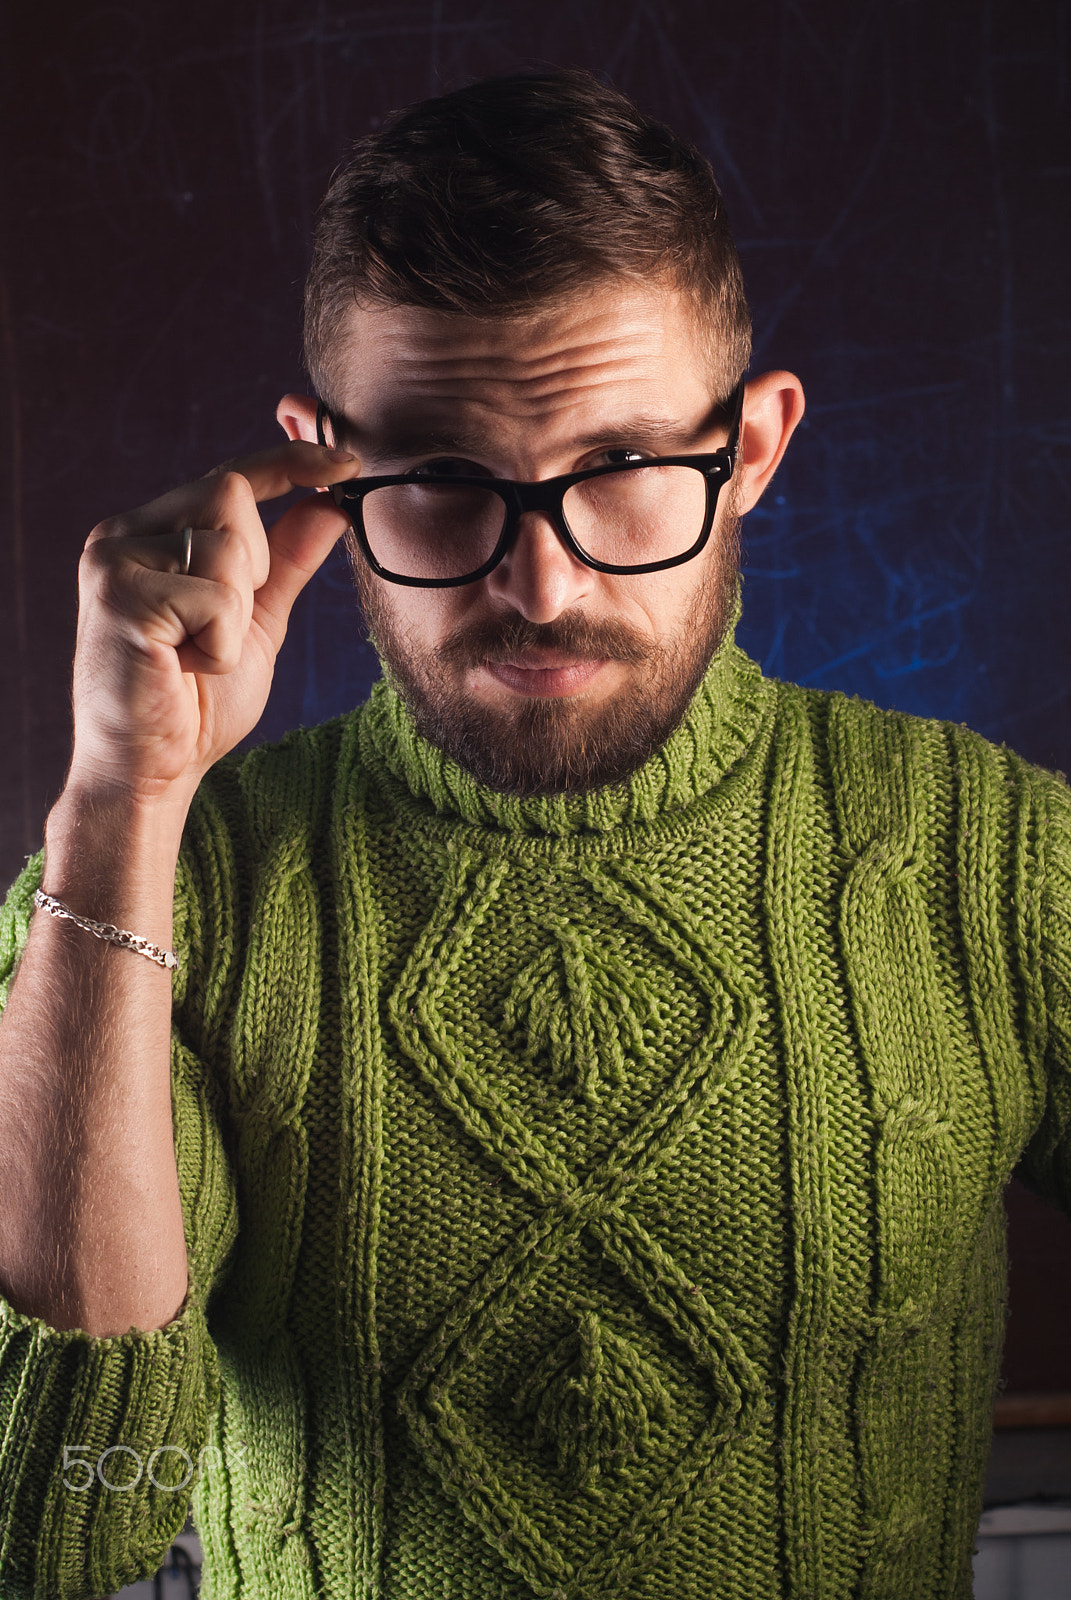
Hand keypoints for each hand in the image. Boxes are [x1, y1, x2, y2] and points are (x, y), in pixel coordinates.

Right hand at [68, 441, 358, 805]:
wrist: (148, 772)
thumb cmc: (195, 703)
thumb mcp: (254, 621)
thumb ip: (287, 562)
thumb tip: (331, 503)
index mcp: (152, 532)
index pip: (229, 473)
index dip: (290, 459)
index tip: (347, 460)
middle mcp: (123, 534)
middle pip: (231, 494)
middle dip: (252, 565)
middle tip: (217, 628)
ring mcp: (114, 561)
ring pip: (227, 547)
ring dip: (235, 615)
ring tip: (195, 654)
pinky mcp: (119, 596)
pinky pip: (214, 598)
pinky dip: (219, 645)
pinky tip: (185, 668)